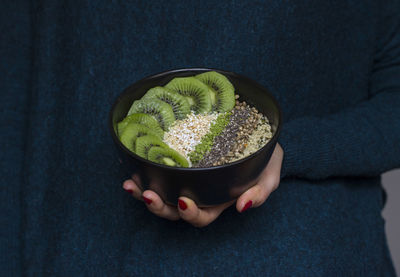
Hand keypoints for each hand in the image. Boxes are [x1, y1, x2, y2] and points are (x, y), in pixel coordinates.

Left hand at [123, 143, 283, 226]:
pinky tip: (135, 164)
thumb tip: (243, 207)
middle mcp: (200, 193)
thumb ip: (259, 193)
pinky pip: (161, 170)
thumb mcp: (268, 177)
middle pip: (174, 210)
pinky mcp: (181, 160)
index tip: (184, 201)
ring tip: (131, 184)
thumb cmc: (265, 161)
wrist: (260, 138)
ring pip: (163, 192)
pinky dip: (147, 170)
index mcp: (218, 201)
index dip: (190, 214)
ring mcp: (189, 177)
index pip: (201, 216)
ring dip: (144, 192)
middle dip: (159, 207)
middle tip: (147, 195)